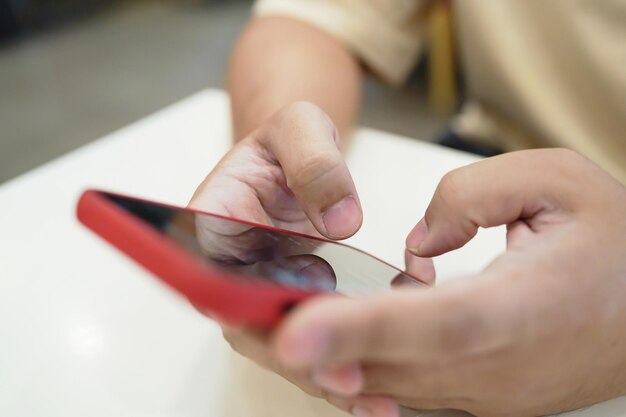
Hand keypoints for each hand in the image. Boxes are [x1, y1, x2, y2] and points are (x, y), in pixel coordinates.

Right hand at [189, 101, 434, 410]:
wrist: (299, 161)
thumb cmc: (288, 141)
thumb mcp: (299, 127)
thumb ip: (315, 163)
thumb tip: (341, 222)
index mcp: (213, 224)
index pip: (210, 277)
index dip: (246, 312)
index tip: (292, 332)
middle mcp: (232, 270)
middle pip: (251, 327)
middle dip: (299, 359)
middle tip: (349, 380)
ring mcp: (265, 292)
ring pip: (286, 346)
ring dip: (327, 375)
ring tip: (376, 398)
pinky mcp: (298, 304)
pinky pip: (316, 339)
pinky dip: (347, 362)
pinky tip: (384, 384)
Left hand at [269, 149, 625, 416]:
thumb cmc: (614, 243)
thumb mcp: (557, 181)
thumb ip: (471, 195)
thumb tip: (415, 242)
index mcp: (524, 307)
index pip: (434, 325)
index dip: (360, 331)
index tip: (292, 331)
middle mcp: (500, 368)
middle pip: (388, 367)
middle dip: (307, 347)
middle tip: (237, 316)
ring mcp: (488, 396)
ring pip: (387, 387)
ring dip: (323, 361)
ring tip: (263, 323)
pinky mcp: (480, 400)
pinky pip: (403, 389)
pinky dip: (358, 367)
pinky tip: (327, 339)